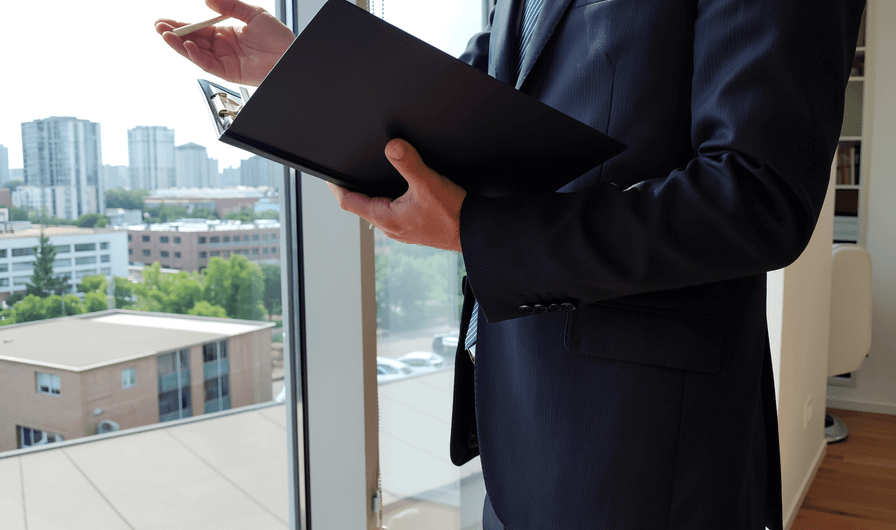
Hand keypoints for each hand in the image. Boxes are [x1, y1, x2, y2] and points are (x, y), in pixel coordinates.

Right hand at [155, 0, 294, 86]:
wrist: (290, 54)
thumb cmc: (278, 37)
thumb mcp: (253, 13)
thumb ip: (229, 6)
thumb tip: (208, 0)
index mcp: (225, 32)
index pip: (197, 28)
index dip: (180, 24)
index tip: (164, 20)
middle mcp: (222, 47)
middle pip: (193, 40)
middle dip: (175, 34)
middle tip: (159, 27)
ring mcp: (225, 60)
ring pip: (197, 53)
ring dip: (180, 45)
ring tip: (166, 35)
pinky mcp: (229, 73)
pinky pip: (209, 65)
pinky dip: (197, 56)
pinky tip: (190, 46)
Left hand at [329, 139, 466, 252]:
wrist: (474, 233)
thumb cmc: (453, 215)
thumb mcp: (428, 183)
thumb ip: (409, 163)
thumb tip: (391, 146)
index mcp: (386, 218)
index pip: (349, 202)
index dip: (336, 187)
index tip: (327, 176)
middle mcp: (390, 227)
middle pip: (361, 206)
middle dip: (353, 189)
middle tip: (346, 172)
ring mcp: (401, 230)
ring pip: (377, 210)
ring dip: (371, 196)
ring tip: (368, 179)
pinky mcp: (413, 229)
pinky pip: (392, 213)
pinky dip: (387, 201)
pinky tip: (397, 192)